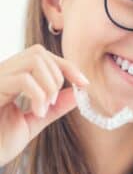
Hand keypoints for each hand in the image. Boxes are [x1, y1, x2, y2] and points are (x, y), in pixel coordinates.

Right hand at [0, 44, 88, 166]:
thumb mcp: (34, 121)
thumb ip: (55, 106)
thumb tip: (78, 93)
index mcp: (11, 77)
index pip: (43, 56)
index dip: (67, 66)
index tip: (84, 83)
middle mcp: (2, 72)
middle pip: (40, 52)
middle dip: (58, 76)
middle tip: (53, 102)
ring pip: (34, 59)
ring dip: (49, 84)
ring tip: (44, 108)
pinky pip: (23, 78)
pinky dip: (39, 95)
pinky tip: (37, 112)